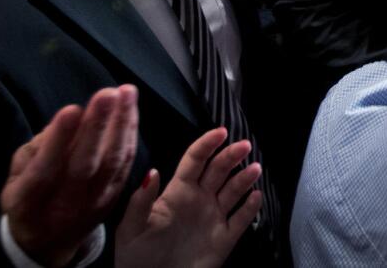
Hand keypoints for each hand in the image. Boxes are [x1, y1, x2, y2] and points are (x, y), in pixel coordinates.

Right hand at [1, 86, 138, 267]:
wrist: (49, 244)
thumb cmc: (29, 198)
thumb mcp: (17, 179)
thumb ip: (36, 152)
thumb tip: (66, 121)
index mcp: (29, 203)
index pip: (44, 172)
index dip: (58, 142)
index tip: (71, 109)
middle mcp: (65, 206)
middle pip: (85, 167)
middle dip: (97, 127)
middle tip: (108, 94)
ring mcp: (94, 204)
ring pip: (112, 164)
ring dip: (122, 125)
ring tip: (126, 92)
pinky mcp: (115, 197)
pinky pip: (125, 163)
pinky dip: (130, 134)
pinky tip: (131, 108)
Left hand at [115, 128, 261, 267]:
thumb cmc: (136, 256)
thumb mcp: (131, 227)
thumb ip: (141, 201)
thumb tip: (152, 171)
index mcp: (178, 191)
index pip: (196, 160)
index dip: (207, 144)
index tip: (221, 132)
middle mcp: (199, 199)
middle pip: (219, 170)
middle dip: (232, 155)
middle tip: (244, 146)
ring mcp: (213, 218)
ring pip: (233, 191)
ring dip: (244, 178)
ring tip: (255, 169)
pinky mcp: (224, 239)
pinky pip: (240, 220)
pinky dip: (250, 208)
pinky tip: (256, 197)